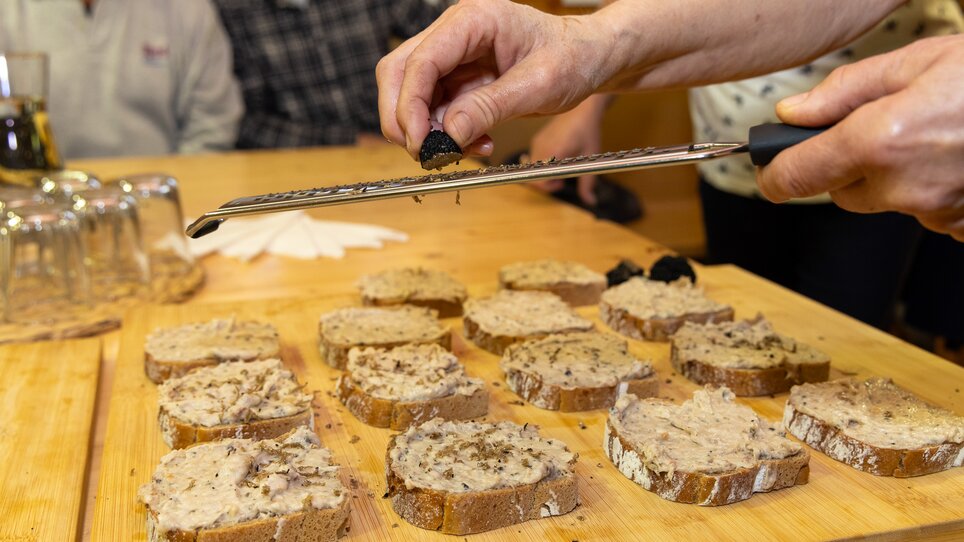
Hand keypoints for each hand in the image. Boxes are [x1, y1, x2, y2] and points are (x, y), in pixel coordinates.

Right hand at [376, 0, 609, 160]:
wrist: (589, 58)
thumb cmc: (573, 57)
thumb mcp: (538, 85)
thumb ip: (490, 107)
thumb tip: (449, 134)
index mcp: (473, 20)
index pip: (420, 61)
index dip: (410, 105)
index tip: (419, 143)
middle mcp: (454, 33)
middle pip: (399, 73)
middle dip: (404, 118)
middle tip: (425, 154)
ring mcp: (453, 56)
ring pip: (411, 95)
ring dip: (428, 131)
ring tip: (464, 149)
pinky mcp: (458, 79)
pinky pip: (435, 109)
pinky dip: (448, 134)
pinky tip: (476, 142)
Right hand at [528, 95, 609, 205]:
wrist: (583, 109)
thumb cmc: (588, 132)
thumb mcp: (591, 160)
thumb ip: (588, 184)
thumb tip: (591, 202)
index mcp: (553, 154)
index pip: (539, 179)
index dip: (548, 187)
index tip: (560, 184)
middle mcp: (540, 148)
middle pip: (533, 176)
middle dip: (546, 182)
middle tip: (562, 179)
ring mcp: (537, 143)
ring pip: (533, 168)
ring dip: (544, 173)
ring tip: (560, 168)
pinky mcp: (537, 140)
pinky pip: (534, 159)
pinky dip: (543, 164)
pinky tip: (557, 159)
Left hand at [757, 35, 963, 239]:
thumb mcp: (917, 61)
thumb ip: (843, 92)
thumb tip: (792, 113)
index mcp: (879, 142)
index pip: (794, 177)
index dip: (774, 172)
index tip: (770, 165)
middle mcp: (903, 186)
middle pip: (838, 191)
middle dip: (844, 164)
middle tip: (881, 128)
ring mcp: (936, 212)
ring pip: (883, 202)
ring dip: (891, 177)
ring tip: (934, 135)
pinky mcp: (961, 225)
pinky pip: (925, 212)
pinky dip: (929, 189)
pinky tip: (955, 159)